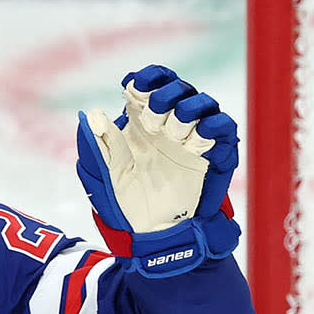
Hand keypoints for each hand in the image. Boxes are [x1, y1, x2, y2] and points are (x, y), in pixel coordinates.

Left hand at [76, 64, 239, 276]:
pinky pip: (223, 129)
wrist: (152, 233)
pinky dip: (216, 125)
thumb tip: (90, 115)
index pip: (147, 87)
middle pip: (176, 90)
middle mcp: (166, 125)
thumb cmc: (125, 203)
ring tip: (176, 123)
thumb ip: (99, 146)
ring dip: (190, 107)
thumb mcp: (106, 176)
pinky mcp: (211, 155)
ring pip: (202, 104)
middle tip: (154, 109)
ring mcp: (190, 138)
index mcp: (139, 123)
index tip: (134, 84)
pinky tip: (202, 132)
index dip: (146, 79)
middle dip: (167, 93)